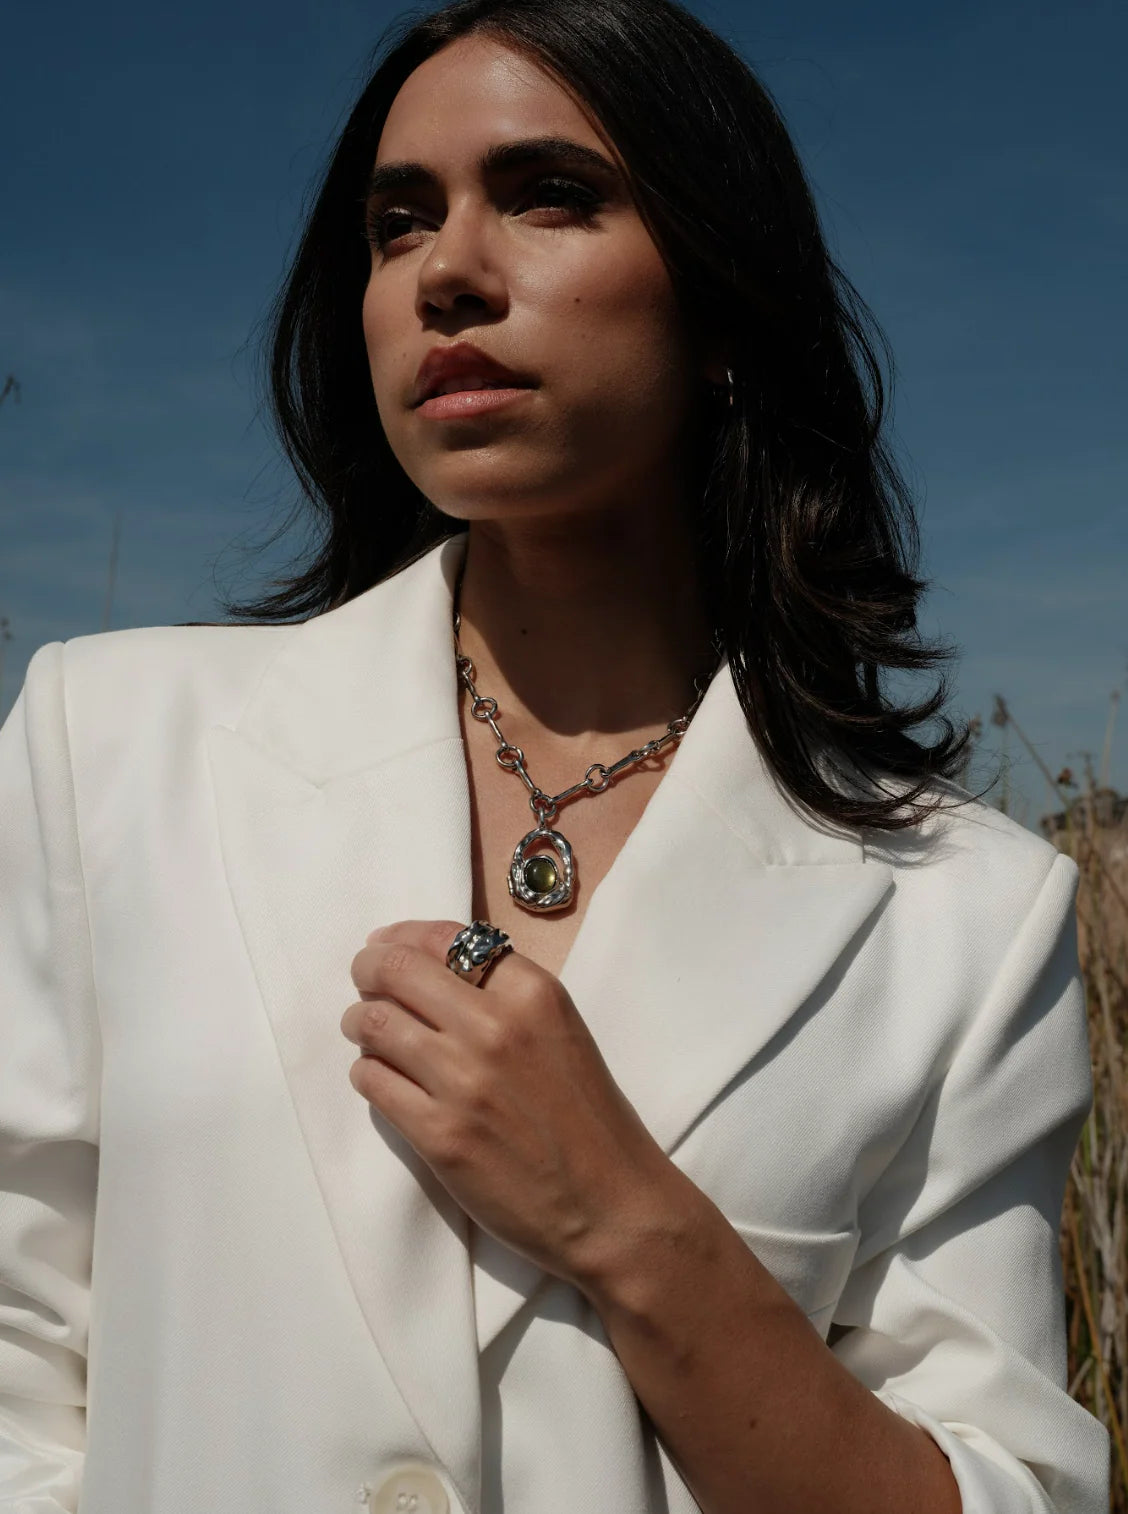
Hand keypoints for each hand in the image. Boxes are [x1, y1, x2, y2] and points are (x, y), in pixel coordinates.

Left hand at [340, 918, 671, 1290]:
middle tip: (364, 980)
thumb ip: (505, 995)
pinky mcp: (439, 1135)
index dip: (402, 937)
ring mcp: (463, 1081)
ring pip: (373, 1023)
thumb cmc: (590, 1118)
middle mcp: (495, 1026)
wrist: (611, 1204)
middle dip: (368, 968)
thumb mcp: (561, 1030)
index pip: (445, 937)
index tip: (384, 945)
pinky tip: (383, 1080)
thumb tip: (430, 967)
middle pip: (397, 970)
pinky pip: (372, 1081)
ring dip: (360, 1022)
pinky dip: (368, 1073)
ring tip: (367, 1032)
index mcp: (533, 993)